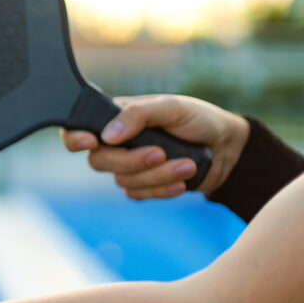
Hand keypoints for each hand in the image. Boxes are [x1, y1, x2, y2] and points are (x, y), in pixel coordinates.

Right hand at [60, 94, 249, 199]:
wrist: (228, 149)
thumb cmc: (198, 120)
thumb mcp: (171, 107)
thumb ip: (138, 115)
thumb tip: (108, 135)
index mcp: (116, 118)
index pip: (78, 128)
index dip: (75, 138)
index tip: (92, 141)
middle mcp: (117, 143)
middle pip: (98, 161)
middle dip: (131, 161)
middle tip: (160, 153)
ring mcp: (129, 166)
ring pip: (122, 181)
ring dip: (157, 175)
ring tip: (187, 165)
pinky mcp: (144, 186)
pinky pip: (138, 195)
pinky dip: (162, 189)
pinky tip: (182, 180)